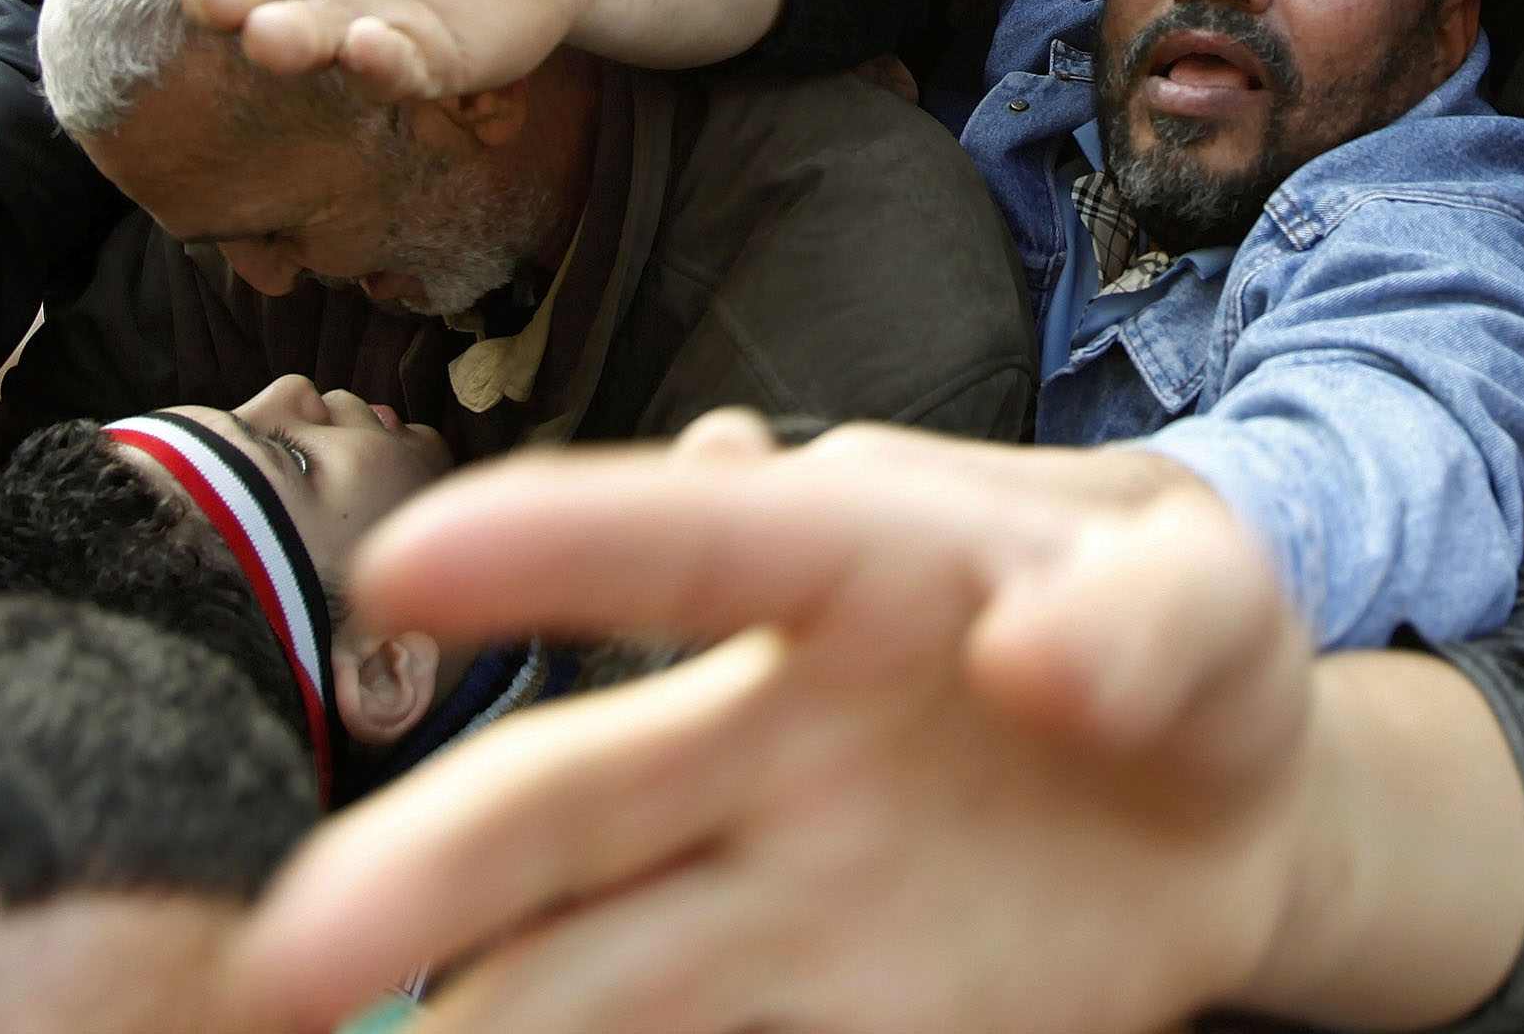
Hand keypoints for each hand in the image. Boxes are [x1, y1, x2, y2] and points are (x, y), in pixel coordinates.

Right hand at [219, 432, 1312, 1033]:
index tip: (411, 569)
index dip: (561, 543)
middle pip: (576, 793)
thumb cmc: (1194, 644)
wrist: (1232, 807)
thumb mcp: (1217, 592)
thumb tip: (1032, 656)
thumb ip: (1154, 613)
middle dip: (430, 868)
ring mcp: (772, 883)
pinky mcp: (808, 1002)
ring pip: (586, 964)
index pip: (705, 538)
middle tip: (291, 959)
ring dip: (480, 1021)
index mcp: (856, 566)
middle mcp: (766, 727)